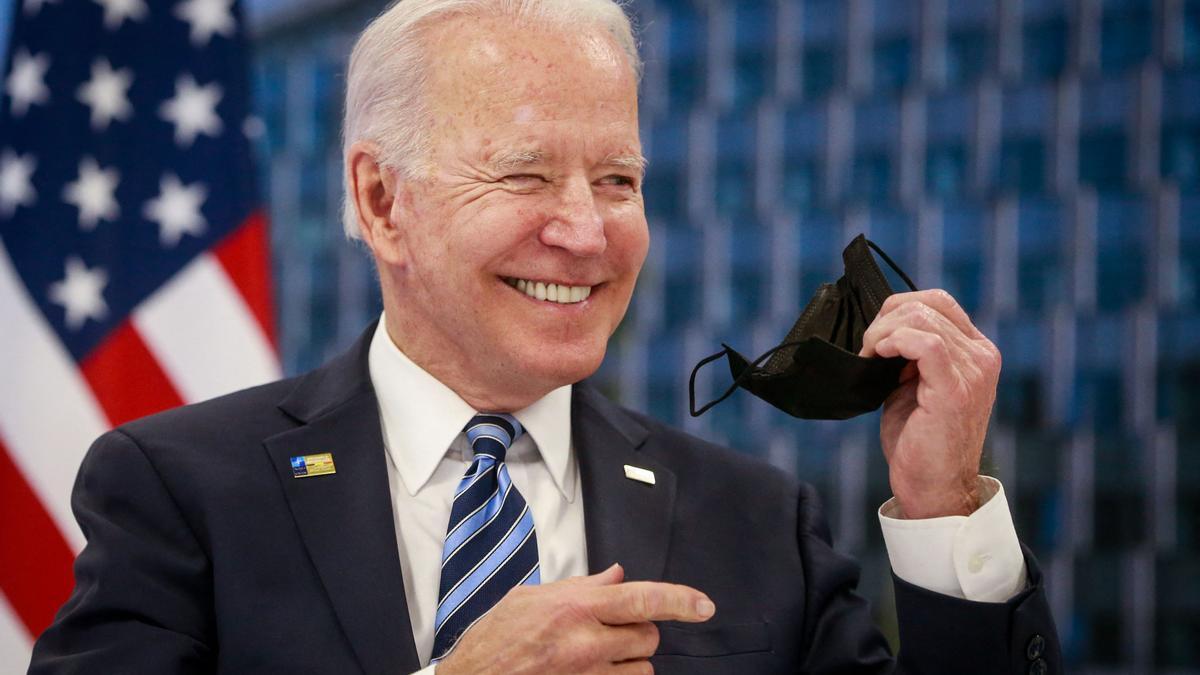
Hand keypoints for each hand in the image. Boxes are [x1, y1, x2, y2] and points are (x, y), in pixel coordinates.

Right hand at [436, 563, 714, 673]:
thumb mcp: (530, 598)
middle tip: (608, 631)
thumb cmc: (494, 641)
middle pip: (648, 637)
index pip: (643, 598)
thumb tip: (617, 576)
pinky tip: (592, 672)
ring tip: (595, 657)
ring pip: (640, 670)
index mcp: (575, 608)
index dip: (681, 601)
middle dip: (637, 633)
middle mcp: (586, 643)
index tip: (704, 605)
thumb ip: (580, 586)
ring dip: (628, 662)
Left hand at [859, 289, 1000, 518]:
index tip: (876, 336)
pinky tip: (880, 356)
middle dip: (886, 318)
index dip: (899, 308)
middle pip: (928, 304)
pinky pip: (927, 343)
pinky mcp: (956, 389)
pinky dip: (896, 341)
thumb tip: (883, 327)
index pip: (939, 302)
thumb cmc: (920, 440)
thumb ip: (911, 354)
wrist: (933, 487)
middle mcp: (982, 356)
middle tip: (868, 348)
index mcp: (976, 352)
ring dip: (883, 332)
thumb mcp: (915, 385)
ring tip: (870, 356)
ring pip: (923, 318)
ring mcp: (973, 371)